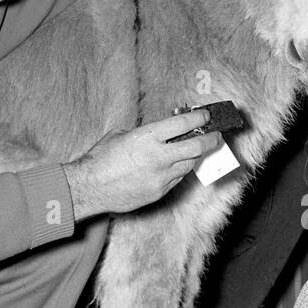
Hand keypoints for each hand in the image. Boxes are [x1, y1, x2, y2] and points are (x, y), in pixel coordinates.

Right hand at [64, 110, 221, 218]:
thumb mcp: (122, 135)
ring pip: (189, 165)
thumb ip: (145, 134)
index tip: (206, 116)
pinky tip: (173, 166)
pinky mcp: (160, 191)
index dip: (199, 118)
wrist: (91, 187)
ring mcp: (161, 176)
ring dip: (193, 156)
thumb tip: (162, 133)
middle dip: (211, 140)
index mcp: (148, 137)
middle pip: (197, 147)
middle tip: (217, 136)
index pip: (184, 124)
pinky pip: (177, 179)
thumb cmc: (101, 159)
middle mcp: (159, 156)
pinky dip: (178, 171)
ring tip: (194, 150)